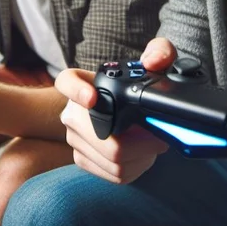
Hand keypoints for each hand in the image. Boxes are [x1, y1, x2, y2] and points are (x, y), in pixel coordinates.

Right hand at [55, 38, 173, 183]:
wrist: (135, 113)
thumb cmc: (139, 85)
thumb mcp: (154, 62)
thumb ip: (159, 52)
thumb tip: (152, 62)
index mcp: (83, 82)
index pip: (66, 82)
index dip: (76, 91)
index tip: (93, 97)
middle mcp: (73, 111)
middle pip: (103, 138)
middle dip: (140, 141)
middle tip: (158, 135)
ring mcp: (75, 138)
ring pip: (112, 159)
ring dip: (142, 156)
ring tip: (152, 143)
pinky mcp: (84, 159)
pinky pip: (113, 173)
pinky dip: (135, 168)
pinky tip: (142, 155)